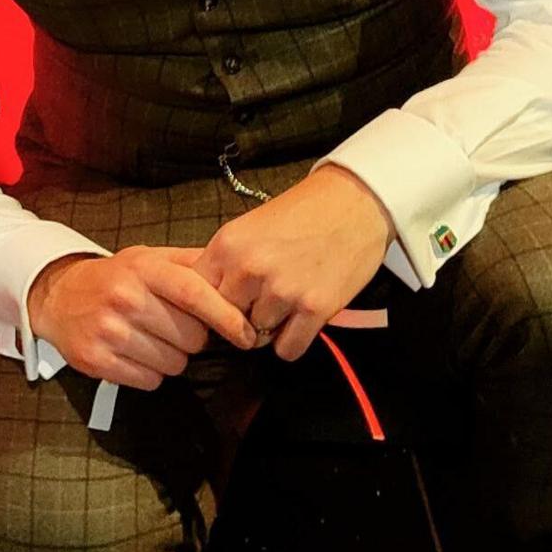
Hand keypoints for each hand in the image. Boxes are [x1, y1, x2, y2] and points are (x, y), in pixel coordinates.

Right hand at [26, 244, 261, 389]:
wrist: (58, 296)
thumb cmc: (115, 278)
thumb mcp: (149, 258)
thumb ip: (191, 263)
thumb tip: (235, 272)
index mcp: (143, 269)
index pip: (194, 294)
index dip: (226, 316)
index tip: (247, 334)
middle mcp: (125, 298)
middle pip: (191, 338)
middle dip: (193, 338)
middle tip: (174, 328)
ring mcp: (108, 331)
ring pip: (174, 364)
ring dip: (171, 357)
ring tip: (151, 339)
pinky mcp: (96, 360)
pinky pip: (149, 381)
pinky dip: (150, 373)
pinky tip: (136, 354)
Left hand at [195, 163, 394, 361]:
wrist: (354, 202)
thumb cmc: (301, 213)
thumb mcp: (248, 228)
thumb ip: (225, 262)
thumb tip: (201, 301)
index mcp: (226, 246)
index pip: (197, 296)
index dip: (210, 305)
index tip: (225, 305)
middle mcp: (249, 269)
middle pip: (226, 322)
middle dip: (241, 319)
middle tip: (262, 304)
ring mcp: (282, 290)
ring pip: (257, 338)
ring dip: (270, 328)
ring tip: (288, 303)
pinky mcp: (315, 308)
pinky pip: (288, 349)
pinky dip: (292, 342)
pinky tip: (301, 321)